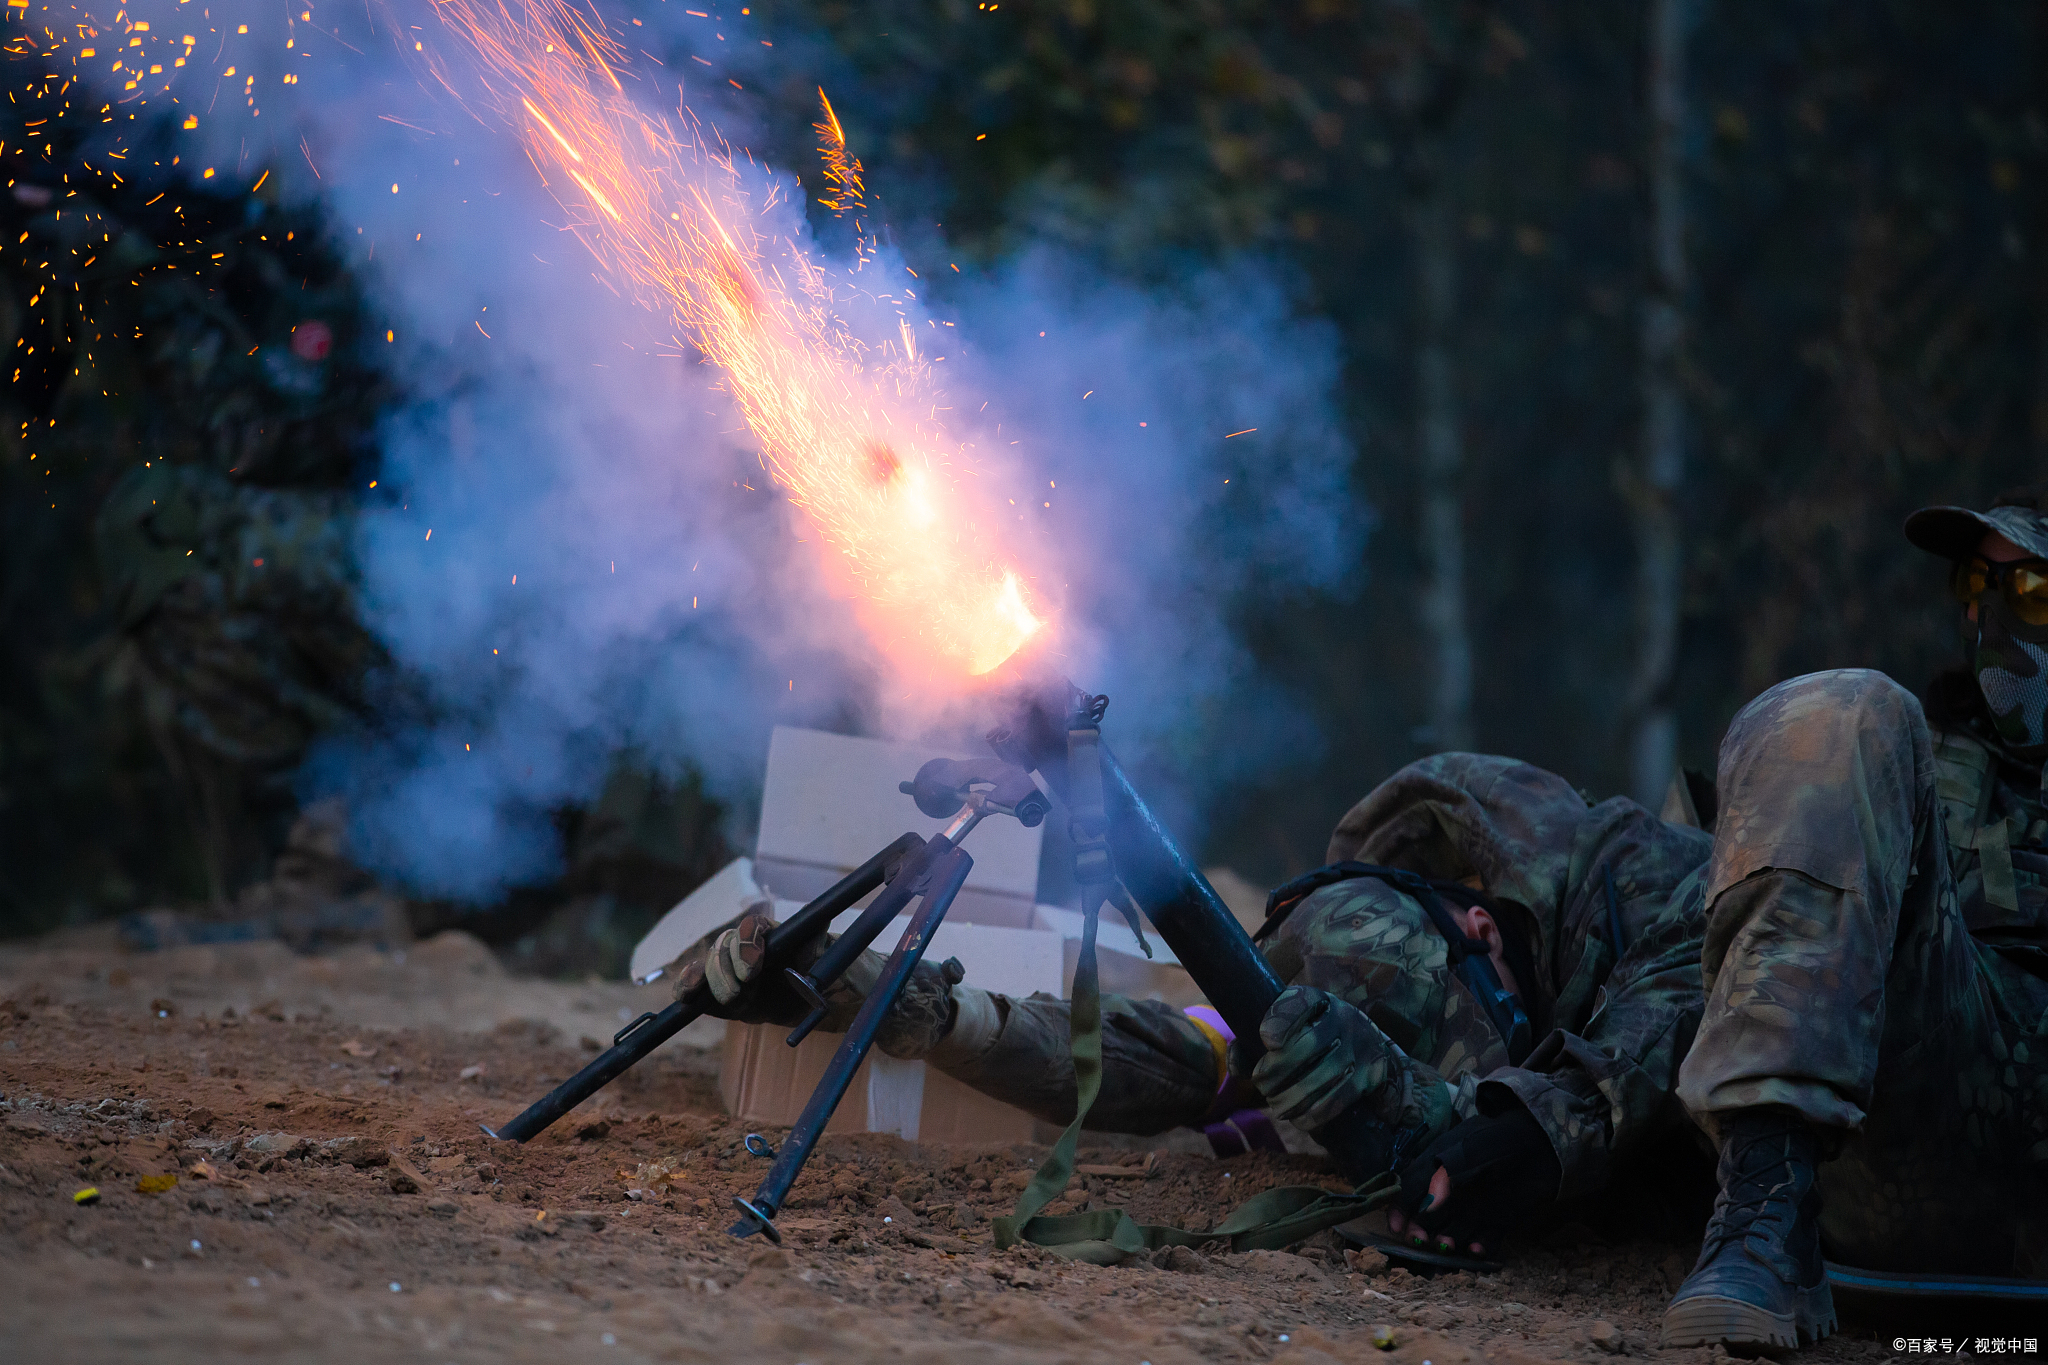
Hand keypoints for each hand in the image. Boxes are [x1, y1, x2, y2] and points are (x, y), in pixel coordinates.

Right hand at [671, 908, 812, 1024]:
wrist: (805, 1002)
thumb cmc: (816, 972)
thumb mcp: (823, 958)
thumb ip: (818, 942)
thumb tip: (818, 923)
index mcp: (766, 932)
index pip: (750, 927)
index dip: (747, 944)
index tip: (753, 968)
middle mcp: (741, 947)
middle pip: (724, 946)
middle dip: (728, 968)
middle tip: (741, 989)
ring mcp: (726, 969)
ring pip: (708, 966)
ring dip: (714, 982)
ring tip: (733, 998)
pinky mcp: (715, 991)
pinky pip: (693, 985)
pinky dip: (686, 988)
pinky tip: (686, 997)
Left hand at [1250, 985, 1396, 1130]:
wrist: (1370, 1052)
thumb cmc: (1312, 1043)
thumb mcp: (1286, 1034)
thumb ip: (1251, 1046)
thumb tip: (1237, 1068)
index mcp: (1317, 1000)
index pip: (1299, 1003)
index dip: (1279, 1021)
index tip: (1266, 1041)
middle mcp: (1343, 1017)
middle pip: (1307, 1045)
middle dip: (1276, 1071)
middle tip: (1262, 1085)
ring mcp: (1362, 1045)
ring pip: (1321, 1076)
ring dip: (1291, 1097)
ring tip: (1276, 1104)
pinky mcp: (1372, 1074)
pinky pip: (1338, 1099)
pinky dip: (1312, 1113)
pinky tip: (1298, 1118)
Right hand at [1387, 1106, 1559, 1256]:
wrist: (1542, 1144)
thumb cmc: (1498, 1140)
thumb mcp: (1464, 1151)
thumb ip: (1442, 1178)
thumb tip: (1424, 1209)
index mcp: (1437, 1169)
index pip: (1410, 1192)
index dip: (1401, 1210)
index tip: (1398, 1227)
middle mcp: (1452, 1192)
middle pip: (1427, 1219)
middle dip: (1421, 1234)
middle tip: (1423, 1242)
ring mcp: (1474, 1208)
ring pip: (1452, 1234)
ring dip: (1446, 1245)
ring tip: (1449, 1246)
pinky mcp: (1498, 1222)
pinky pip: (1483, 1242)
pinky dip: (1477, 1250)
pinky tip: (1477, 1249)